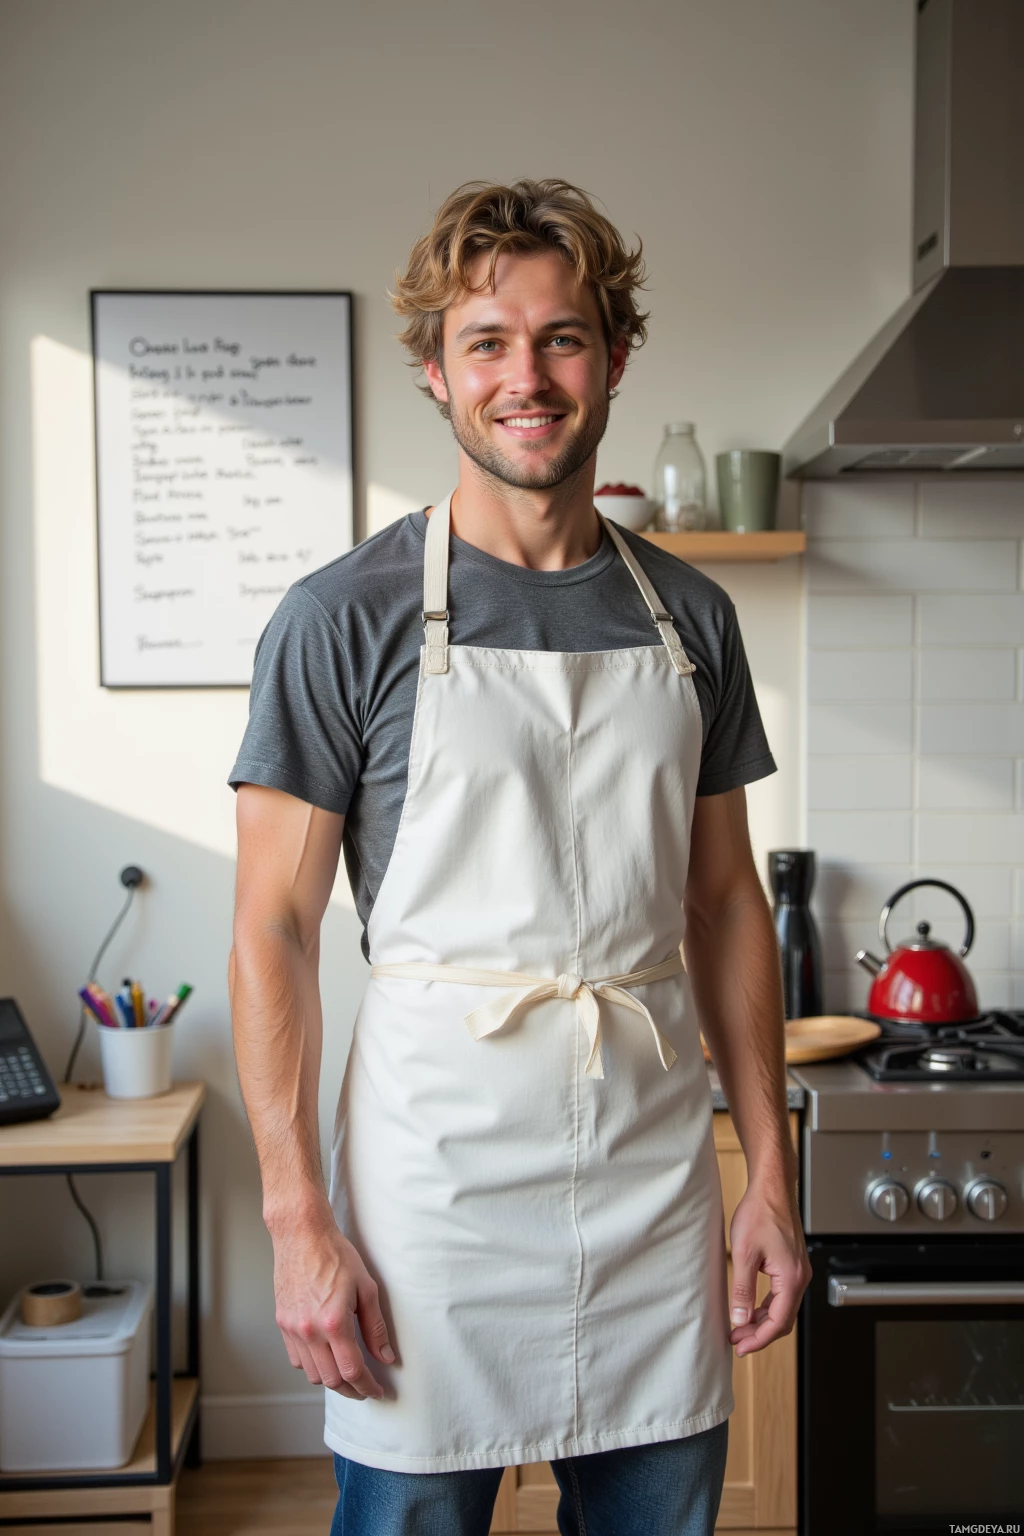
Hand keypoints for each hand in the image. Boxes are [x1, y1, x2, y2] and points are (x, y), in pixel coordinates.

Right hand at [271, 1214, 394, 1398]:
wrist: (302, 1235)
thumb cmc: (336, 1255)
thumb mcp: (366, 1288)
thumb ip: (376, 1327)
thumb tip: (385, 1357)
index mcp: (334, 1322)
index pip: (352, 1370)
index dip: (367, 1386)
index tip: (377, 1391)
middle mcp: (310, 1331)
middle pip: (331, 1379)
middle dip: (352, 1389)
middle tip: (366, 1387)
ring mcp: (292, 1329)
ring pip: (312, 1374)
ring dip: (331, 1380)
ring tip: (347, 1374)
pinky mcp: (282, 1323)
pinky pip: (296, 1359)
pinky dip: (312, 1366)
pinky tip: (325, 1357)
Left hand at [727, 1175, 810, 1357]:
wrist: (772, 1187)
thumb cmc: (760, 1213)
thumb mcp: (744, 1254)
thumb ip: (743, 1290)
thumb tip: (740, 1320)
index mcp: (792, 1278)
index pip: (778, 1322)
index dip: (758, 1339)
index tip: (739, 1346)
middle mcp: (800, 1277)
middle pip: (783, 1319)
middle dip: (760, 1334)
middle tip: (736, 1340)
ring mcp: (798, 1270)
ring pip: (783, 1308)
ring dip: (763, 1321)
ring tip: (740, 1327)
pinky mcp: (792, 1264)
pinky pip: (782, 1294)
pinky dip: (767, 1306)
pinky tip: (751, 1308)